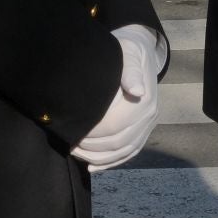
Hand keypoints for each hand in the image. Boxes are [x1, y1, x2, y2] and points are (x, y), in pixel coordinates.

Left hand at [72, 29, 160, 171]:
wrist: (140, 50)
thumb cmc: (126, 50)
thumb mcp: (128, 52)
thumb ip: (130, 71)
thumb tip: (137, 92)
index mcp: (145, 100)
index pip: (116, 126)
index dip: (93, 133)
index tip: (73, 131)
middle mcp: (149, 116)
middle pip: (118, 142)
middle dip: (91, 148)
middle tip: (68, 143)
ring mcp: (148, 125)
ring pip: (123, 151)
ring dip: (98, 158)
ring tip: (76, 154)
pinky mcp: (143, 130)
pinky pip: (128, 152)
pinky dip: (110, 163)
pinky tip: (92, 167)